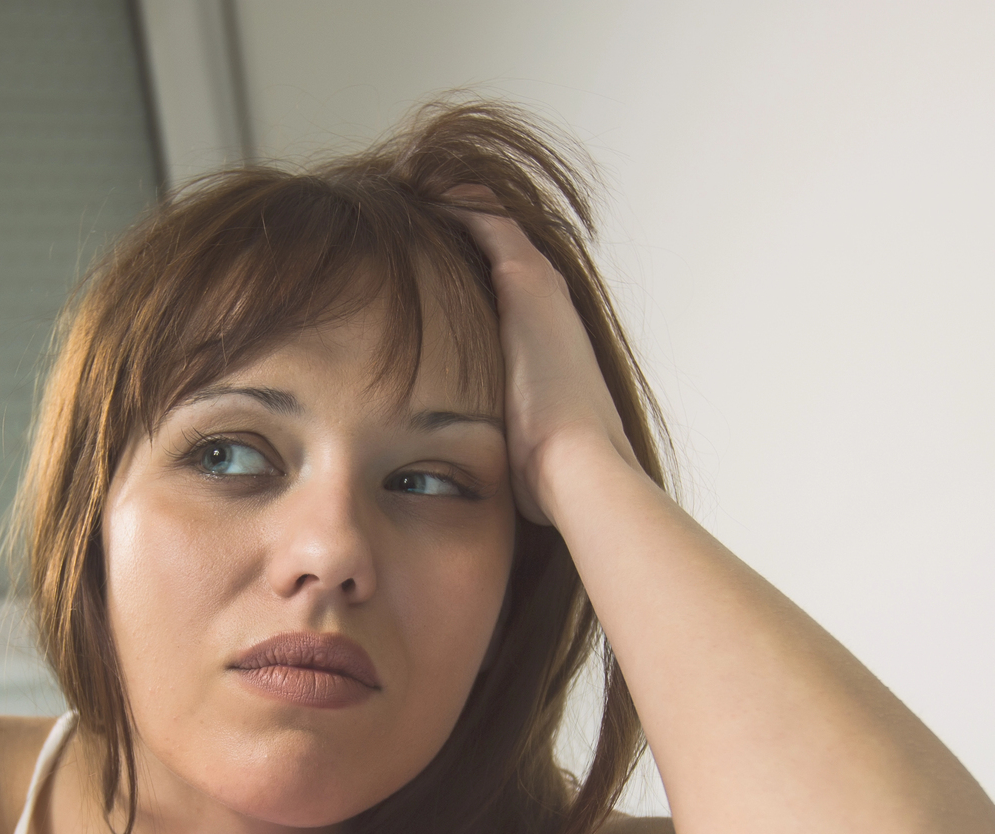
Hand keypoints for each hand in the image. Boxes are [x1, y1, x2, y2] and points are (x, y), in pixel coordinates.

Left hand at [445, 187, 640, 524]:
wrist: (577, 469)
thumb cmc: (549, 478)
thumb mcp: (522, 453)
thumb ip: (506, 448)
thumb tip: (493, 484)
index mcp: (551, 344)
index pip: (508, 292)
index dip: (471, 274)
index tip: (432, 267)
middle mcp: (552, 307)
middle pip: (505, 248)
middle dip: (465, 231)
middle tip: (421, 211)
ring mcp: (542, 288)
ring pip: (496, 225)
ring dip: (459, 209)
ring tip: (417, 191)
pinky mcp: (525, 279)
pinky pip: (486, 218)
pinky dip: (457, 202)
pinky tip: (423, 188)